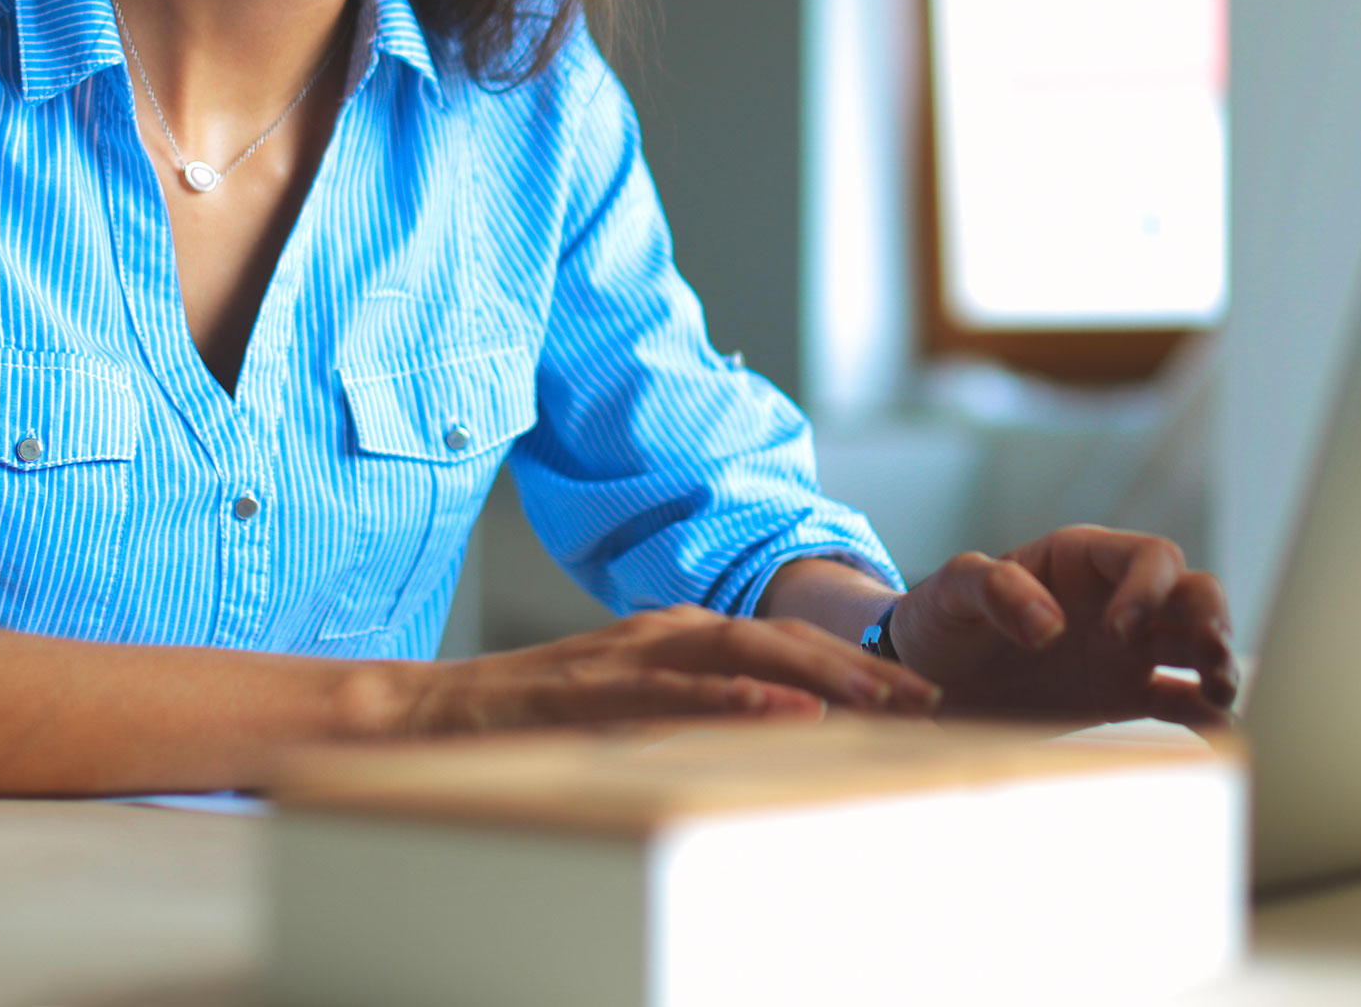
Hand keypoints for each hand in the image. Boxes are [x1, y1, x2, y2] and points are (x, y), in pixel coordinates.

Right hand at [400, 606, 941, 734]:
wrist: (433, 710)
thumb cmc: (536, 717)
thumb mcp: (634, 710)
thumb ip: (694, 706)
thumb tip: (771, 727)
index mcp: (678, 635)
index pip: (783, 642)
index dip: (854, 661)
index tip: (915, 691)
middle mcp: (663, 632)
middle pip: (781, 637)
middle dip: (860, 664)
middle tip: (927, 697)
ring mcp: (628, 654)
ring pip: (742, 650)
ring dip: (820, 673)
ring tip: (881, 699)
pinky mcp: (593, 687)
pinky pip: (674, 690)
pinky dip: (733, 697)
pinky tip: (783, 709)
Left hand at [890, 526, 1234, 730]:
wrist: (931, 676)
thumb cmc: (942, 617)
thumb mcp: (952, 590)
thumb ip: (994, 589)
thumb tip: (1050, 624)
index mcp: (1082, 559)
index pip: (1150, 556)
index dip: (1151, 588)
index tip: (1121, 631)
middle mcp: (1117, 598)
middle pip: (1192, 593)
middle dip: (1212, 619)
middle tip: (1210, 655)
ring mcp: (1126, 648)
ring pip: (1196, 646)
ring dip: (1220, 664)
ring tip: (1222, 692)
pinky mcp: (1122, 695)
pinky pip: (1179, 701)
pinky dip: (1205, 716)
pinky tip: (1221, 737)